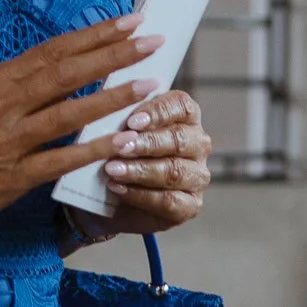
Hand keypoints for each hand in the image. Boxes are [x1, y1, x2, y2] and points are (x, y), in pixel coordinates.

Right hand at [0, 13, 164, 232]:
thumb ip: (21, 84)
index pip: (54, 49)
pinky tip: (124, 142)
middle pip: (67, 72)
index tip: (129, 20)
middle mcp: (4, 103)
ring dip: (113, 97)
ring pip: (69, 112)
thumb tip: (67, 65)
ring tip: (149, 85)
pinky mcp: (13, 175)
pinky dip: (94, 150)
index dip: (94, 33)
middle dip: (113, 53)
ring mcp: (9, 139)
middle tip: (150, 40)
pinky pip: (61, 159)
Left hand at [99, 90, 210, 233]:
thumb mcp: (116, 127)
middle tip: (119, 146)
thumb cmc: (117, 150)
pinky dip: (141, 195)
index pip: (180, 106)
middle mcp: (197, 143)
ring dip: (141, 170)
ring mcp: (197, 175)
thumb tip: (110, 101)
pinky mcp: (190, 205)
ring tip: (112, 169)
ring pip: (174, 171)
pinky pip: (169, 200)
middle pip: (178, 139)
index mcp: (185, 115)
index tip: (131, 121)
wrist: (109, 195)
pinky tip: (118, 188)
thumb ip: (119, 113)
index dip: (157, 112)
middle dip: (146, 143)